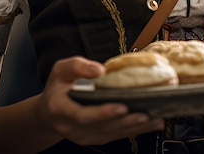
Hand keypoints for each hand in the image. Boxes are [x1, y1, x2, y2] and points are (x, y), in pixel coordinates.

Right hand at [35, 56, 164, 146]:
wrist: (50, 112)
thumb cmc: (57, 87)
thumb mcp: (61, 69)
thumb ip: (78, 66)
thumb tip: (99, 69)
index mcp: (61, 108)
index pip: (83, 115)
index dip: (103, 113)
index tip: (121, 106)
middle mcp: (72, 127)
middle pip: (101, 127)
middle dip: (125, 121)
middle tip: (145, 113)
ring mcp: (83, 135)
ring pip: (111, 134)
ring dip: (134, 128)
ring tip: (153, 119)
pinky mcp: (95, 138)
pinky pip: (115, 136)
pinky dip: (133, 131)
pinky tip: (149, 123)